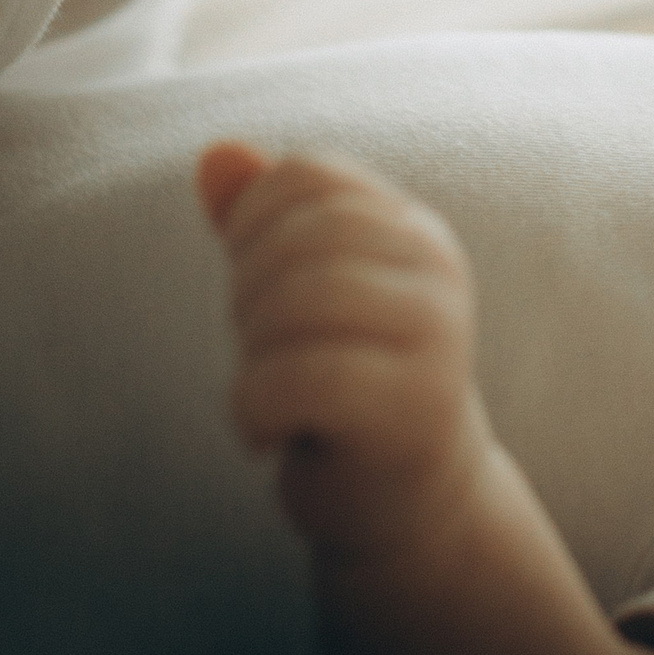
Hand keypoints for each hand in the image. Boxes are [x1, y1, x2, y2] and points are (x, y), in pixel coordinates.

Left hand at [197, 141, 493, 561]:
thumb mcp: (302, 296)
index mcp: (413, 231)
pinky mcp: (414, 408)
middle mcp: (438, 270)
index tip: (259, 288)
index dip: (251, 227)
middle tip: (264, 351)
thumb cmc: (345, 388)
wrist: (411, 502)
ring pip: (301, 300)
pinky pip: (299, 379)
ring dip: (255, 355)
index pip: (307, 176)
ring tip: (271, 390)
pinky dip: (254, 412)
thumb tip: (216, 152)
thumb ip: (260, 223)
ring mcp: (436, 338)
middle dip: (249, 294)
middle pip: (301, 236)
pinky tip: (268, 436)